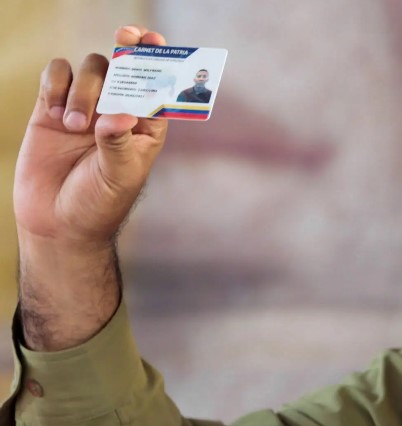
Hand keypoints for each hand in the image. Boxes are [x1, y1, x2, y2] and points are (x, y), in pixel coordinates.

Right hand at [14, 25, 168, 250]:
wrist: (57, 223)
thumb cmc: (98, 205)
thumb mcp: (116, 176)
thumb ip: (117, 144)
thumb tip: (118, 115)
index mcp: (145, 126)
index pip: (157, 85)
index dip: (159, 59)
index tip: (155, 40)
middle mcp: (118, 111)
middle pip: (125, 66)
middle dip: (128, 48)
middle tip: (125, 35)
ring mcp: (85, 108)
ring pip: (91, 69)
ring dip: (85, 88)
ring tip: (74, 126)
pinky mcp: (51, 109)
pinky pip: (56, 76)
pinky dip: (56, 84)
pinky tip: (54, 113)